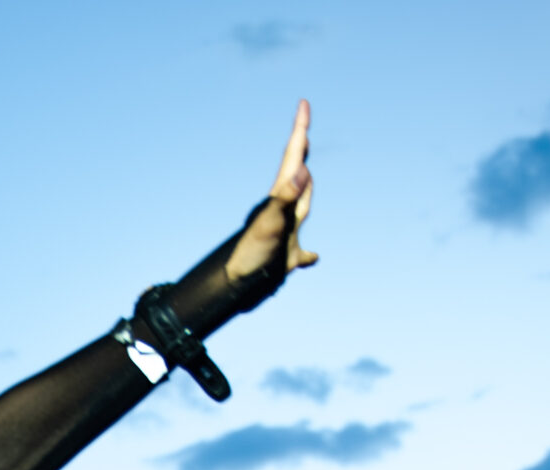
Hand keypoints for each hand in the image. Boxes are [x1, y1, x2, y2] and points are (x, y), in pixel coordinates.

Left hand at [224, 99, 319, 285]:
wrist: (236, 286)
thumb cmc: (251, 254)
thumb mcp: (270, 222)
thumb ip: (286, 196)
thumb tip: (301, 170)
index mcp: (281, 197)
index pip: (294, 157)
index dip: (300, 130)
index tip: (303, 104)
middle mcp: (285, 210)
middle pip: (298, 173)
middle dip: (301, 150)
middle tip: (303, 128)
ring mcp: (286, 231)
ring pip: (302, 203)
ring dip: (307, 188)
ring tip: (307, 172)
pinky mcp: (287, 256)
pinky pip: (303, 253)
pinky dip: (310, 255)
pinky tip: (313, 258)